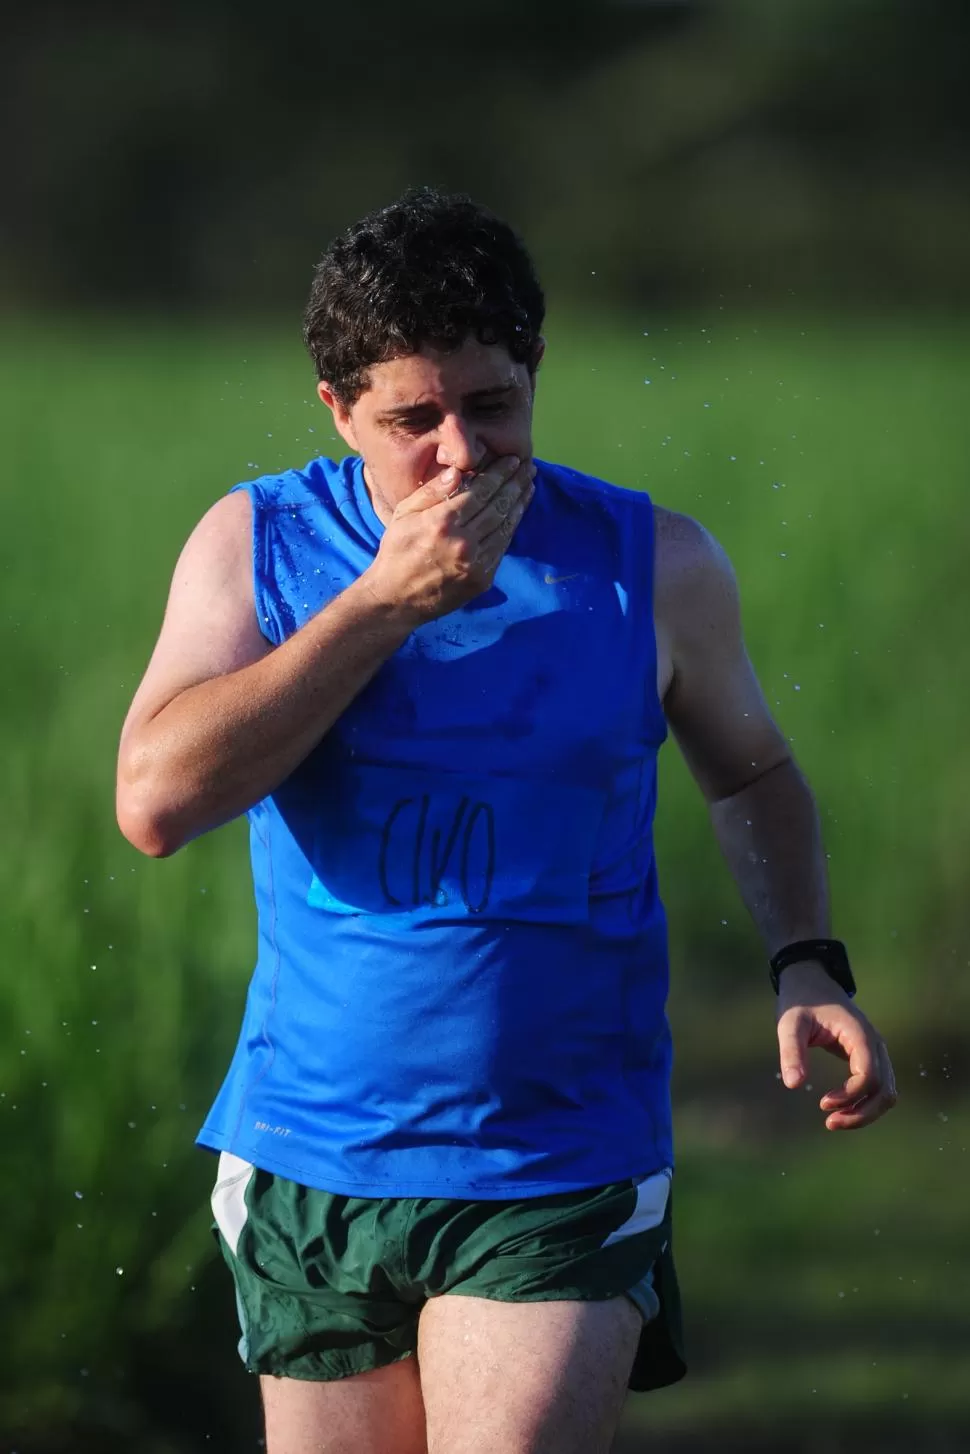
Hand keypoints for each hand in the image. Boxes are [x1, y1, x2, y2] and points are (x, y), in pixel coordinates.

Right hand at [362, 455, 534, 625]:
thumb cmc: (396, 552)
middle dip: (515, 483)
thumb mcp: (404, 514)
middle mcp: (462, 542)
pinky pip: (501, 548)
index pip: (480, 491)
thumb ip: (431, 491)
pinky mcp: (482, 580)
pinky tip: (516, 513)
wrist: (396, 599)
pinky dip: (511, 527)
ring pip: (504, 526)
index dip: (499, 473)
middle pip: (498, 506)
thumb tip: (458, 471)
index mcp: (442, 522)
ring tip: (528, 485)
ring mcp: (475, 563)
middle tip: (528, 467)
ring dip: (519, 503)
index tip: (512, 460)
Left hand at [775, 961, 896, 1130]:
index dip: (849, 1096)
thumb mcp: (789, 1024)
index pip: (868, 1076)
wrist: (810, 981)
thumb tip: (792, 1084)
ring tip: (833, 1121)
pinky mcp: (869, 1057)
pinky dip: (865, 1103)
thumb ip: (791, 1051)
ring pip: (887, 1092)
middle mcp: (874, 1044)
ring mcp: (875, 1051)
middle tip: (830, 1123)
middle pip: (885, 1090)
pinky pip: (878, 1087)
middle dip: (862, 1113)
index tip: (822, 1103)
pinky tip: (840, 1108)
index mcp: (859, 1034)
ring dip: (866, 1112)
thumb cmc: (799, 1000)